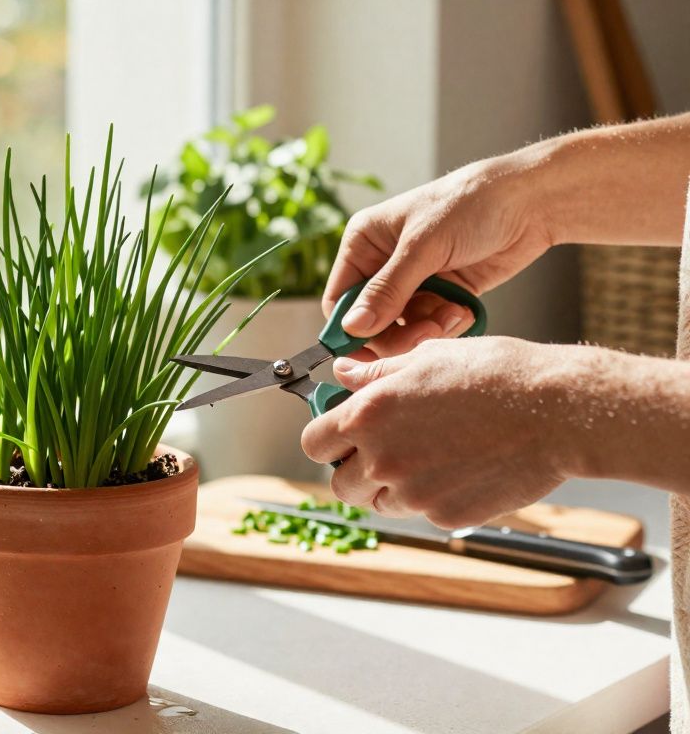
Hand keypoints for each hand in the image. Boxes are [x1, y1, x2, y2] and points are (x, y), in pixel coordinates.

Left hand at [300, 337, 575, 528]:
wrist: (558, 411)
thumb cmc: (498, 375)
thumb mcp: (428, 357)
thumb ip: (376, 374)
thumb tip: (343, 374)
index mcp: (369, 415)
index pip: (314, 442)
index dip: (326, 439)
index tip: (341, 435)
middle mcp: (383, 458)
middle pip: (340, 484)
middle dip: (354, 470)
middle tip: (383, 452)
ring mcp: (413, 493)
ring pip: (378, 503)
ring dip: (390, 487)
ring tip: (430, 456)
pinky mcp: (446, 515)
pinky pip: (422, 512)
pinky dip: (432, 497)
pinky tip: (461, 468)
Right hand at [325, 155, 555, 357]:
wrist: (530, 202)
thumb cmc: (472, 204)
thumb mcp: (424, 246)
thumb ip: (388, 290)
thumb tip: (353, 327)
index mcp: (365, 243)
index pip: (340, 299)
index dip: (351, 328)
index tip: (371, 349)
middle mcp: (383, 264)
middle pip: (370, 322)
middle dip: (397, 333)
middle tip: (427, 332)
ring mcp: (413, 282)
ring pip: (402, 329)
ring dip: (426, 330)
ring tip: (452, 314)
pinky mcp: (441, 295)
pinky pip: (429, 327)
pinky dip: (446, 326)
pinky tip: (464, 309)